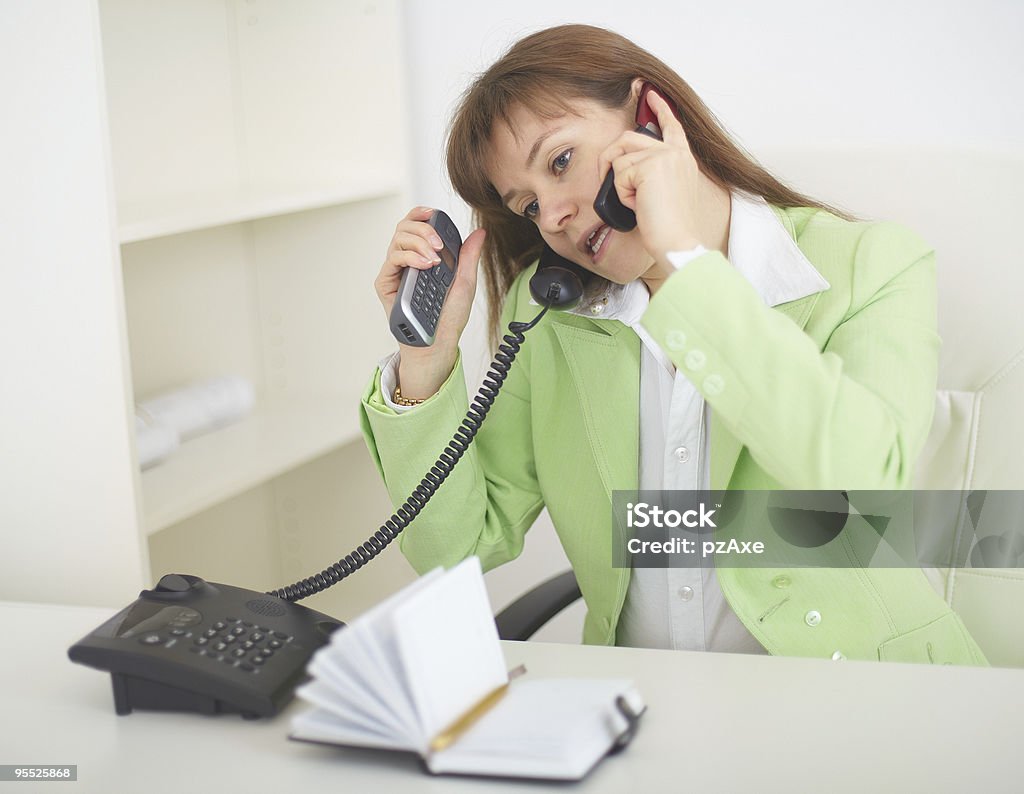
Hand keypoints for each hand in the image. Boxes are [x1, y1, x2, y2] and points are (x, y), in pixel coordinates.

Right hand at [374, 206, 485, 398]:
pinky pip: (392, 259)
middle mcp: (408, 260)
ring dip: (418, 242)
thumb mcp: (465, 282)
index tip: (434, 214)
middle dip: (423, 228)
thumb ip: (469, 256)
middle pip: (405, 227)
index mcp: (424, 256)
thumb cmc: (449, 317)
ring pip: (397, 238)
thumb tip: (479, 233)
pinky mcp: (386, 283)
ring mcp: (396, 271)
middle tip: (439, 244)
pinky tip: (425, 265)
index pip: (417, 225)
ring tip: (435, 258)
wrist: (439, 342)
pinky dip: (410, 257)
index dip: (423, 214)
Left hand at [597, 91, 703, 264]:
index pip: (671, 126)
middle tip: (609, 181)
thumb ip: (653, 174)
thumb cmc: (669, 227)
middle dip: (611, 159)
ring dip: (620, 184)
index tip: (652, 94)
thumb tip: (627, 168)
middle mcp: (676, 153)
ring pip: (620, 159)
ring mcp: (664, 157)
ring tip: (637, 203)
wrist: (676, 242)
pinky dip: (622, 194)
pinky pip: (619, 174)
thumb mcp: (664, 193)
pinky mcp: (651, 166)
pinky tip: (639, 206)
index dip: (661, 109)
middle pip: (628, 138)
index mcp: (683, 159)